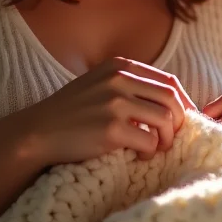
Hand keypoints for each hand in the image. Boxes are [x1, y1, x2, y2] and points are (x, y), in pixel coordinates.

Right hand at [22, 57, 195, 164]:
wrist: (38, 132)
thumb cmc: (71, 112)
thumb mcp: (100, 84)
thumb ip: (129, 85)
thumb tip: (170, 102)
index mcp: (120, 66)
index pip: (168, 80)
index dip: (182, 101)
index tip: (183, 119)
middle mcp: (119, 79)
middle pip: (171, 97)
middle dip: (179, 120)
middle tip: (173, 137)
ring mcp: (115, 103)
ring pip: (165, 119)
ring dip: (167, 138)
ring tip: (156, 148)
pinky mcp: (111, 128)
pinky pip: (149, 140)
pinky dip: (150, 151)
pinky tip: (140, 155)